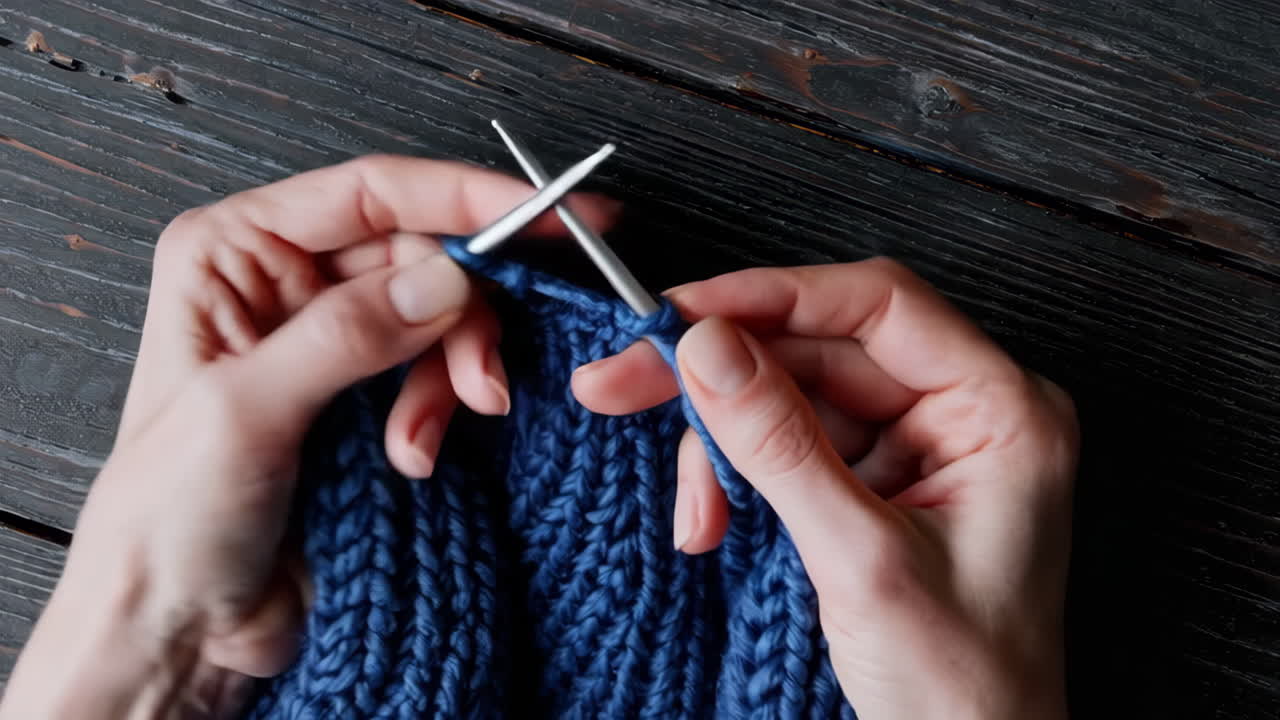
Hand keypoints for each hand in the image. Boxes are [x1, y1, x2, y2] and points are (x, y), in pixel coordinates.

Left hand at [0, 155, 616, 718]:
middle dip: (463, 318)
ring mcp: (333, 340)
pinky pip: (439, 374)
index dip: (465, 197)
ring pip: (440, 316)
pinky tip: (415, 458)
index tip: (546, 216)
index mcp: (234, 253)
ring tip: (421, 442)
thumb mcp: (247, 414)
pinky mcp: (367, 396)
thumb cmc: (169, 517)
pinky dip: (444, 411)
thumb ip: (347, 335)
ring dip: (450, 378)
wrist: (184, 625)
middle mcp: (287, 282)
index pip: (371, 194)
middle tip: (479, 383)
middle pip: (421, 255)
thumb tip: (445, 278)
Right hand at [572, 260, 1077, 719]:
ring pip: (790, 398)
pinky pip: (787, 449)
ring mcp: (914, 450)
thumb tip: (708, 348)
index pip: (877, 306)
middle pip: (818, 350)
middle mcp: (959, 414)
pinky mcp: (873, 487)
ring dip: (721, 447)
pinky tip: (710, 523)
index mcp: (1001, 411)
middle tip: (622, 382)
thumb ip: (780, 446)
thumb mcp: (860, 561)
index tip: (680, 314)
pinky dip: (736, 481)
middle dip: (720, 376)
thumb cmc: (961, 689)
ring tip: (694, 513)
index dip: (771, 297)